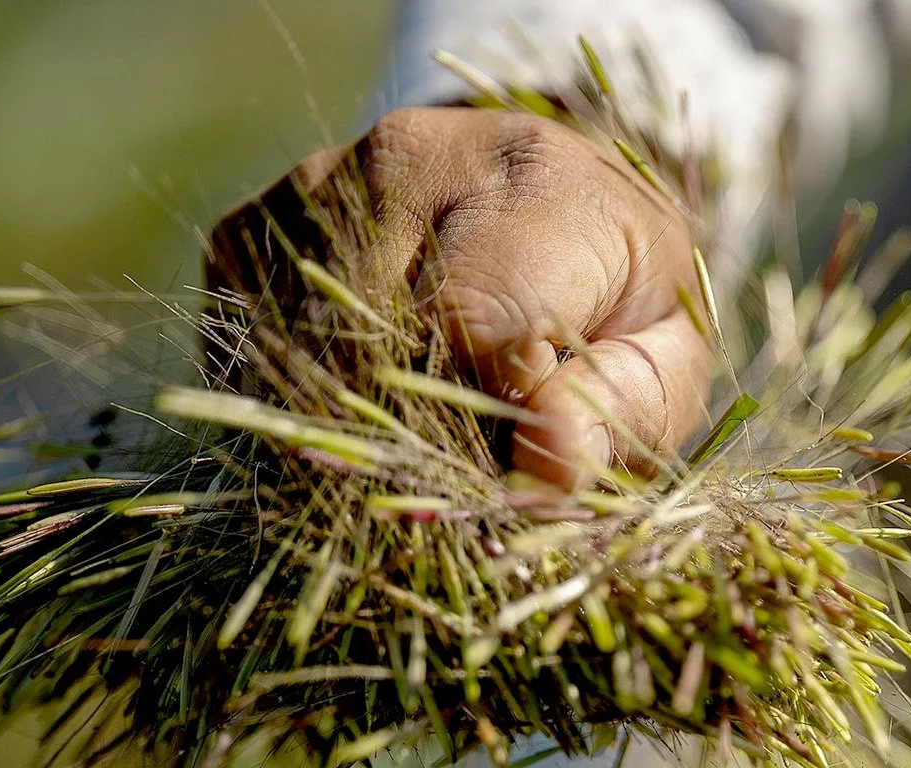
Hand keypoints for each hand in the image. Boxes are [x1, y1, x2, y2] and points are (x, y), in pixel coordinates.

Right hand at [208, 107, 710, 488]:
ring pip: (302, 364)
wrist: (545, 214)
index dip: (488, 419)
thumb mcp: (665, 359)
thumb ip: (621, 413)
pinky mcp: (245, 233)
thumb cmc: (618, 304)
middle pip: (373, 348)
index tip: (519, 453)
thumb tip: (547, 467)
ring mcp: (312, 188)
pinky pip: (253, 360)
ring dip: (358, 434)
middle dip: (423, 442)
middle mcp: (408, 157)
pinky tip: (367, 397)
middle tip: (473, 466)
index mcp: (536, 181)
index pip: (467, 318)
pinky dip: (303, 410)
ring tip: (429, 430)